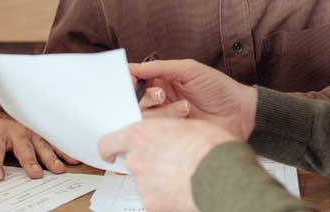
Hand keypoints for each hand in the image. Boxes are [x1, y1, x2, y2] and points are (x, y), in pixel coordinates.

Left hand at [0, 109, 79, 179]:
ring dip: (51, 157)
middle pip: (22, 146)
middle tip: (36, 174)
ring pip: (41, 144)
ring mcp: (29, 133)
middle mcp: (14, 131)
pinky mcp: (39, 135)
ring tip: (59, 169)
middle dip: (29, 160)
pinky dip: (63, 151)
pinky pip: (53, 143)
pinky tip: (73, 159)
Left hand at [98, 119, 236, 211]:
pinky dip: (167, 199)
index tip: (110, 154)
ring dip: (160, 182)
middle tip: (170, 163)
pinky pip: (156, 201)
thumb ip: (166, 132)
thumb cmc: (209, 146)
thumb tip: (168, 137)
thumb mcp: (186, 125)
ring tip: (184, 177)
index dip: (109, 149)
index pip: (108, 143)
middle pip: (132, 164)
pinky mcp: (153, 205)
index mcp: (140, 135)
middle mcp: (136, 160)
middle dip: (148, 165)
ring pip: (146, 184)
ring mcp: (143, 185)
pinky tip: (184, 192)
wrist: (221, 175)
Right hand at [131, 59, 257, 139]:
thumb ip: (160, 67)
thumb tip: (133, 66)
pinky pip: (158, 132)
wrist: (241, 113)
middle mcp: (161, 99)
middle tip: (162, 96)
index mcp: (162, 80)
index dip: (130, 81)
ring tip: (186, 107)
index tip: (130, 80)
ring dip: (165, 111)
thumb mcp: (189, 70)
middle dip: (146, 98)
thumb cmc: (219, 88)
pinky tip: (188, 117)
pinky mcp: (172, 134)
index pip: (136, 80)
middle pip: (136, 101)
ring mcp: (166, 118)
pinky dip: (170, 123)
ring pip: (146, 118)